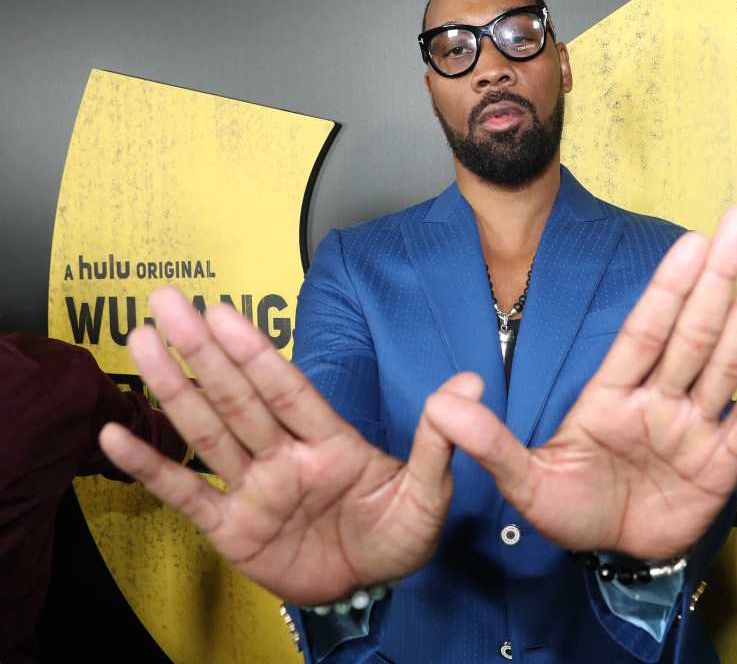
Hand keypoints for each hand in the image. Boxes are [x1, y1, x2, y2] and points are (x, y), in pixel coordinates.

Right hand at [99, 287, 468, 604]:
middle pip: (239, 397)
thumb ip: (438, 440)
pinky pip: (186, 495)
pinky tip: (117, 435)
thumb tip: (469, 384)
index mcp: (330, 441)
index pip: (288, 389)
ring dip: (175, 389)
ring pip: (208, 432)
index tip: (225, 314)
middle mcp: (284, 455)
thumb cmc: (399, 531)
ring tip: (143, 342)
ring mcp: (254, 489)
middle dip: (204, 350)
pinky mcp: (231, 529)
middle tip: (169, 300)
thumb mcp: (428, 490)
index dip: (256, 353)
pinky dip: (151, 466)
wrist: (373, 585)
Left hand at [422, 206, 736, 559]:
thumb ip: (490, 442)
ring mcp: (693, 427)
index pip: (643, 332)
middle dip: (716, 276)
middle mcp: (657, 401)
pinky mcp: (722, 462)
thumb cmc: (569, 510)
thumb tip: (443, 405)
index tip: (689, 243)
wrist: (611, 556)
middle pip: (692, 330)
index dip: (667, 289)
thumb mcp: (523, 481)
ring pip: (725, 358)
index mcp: (610, 397)